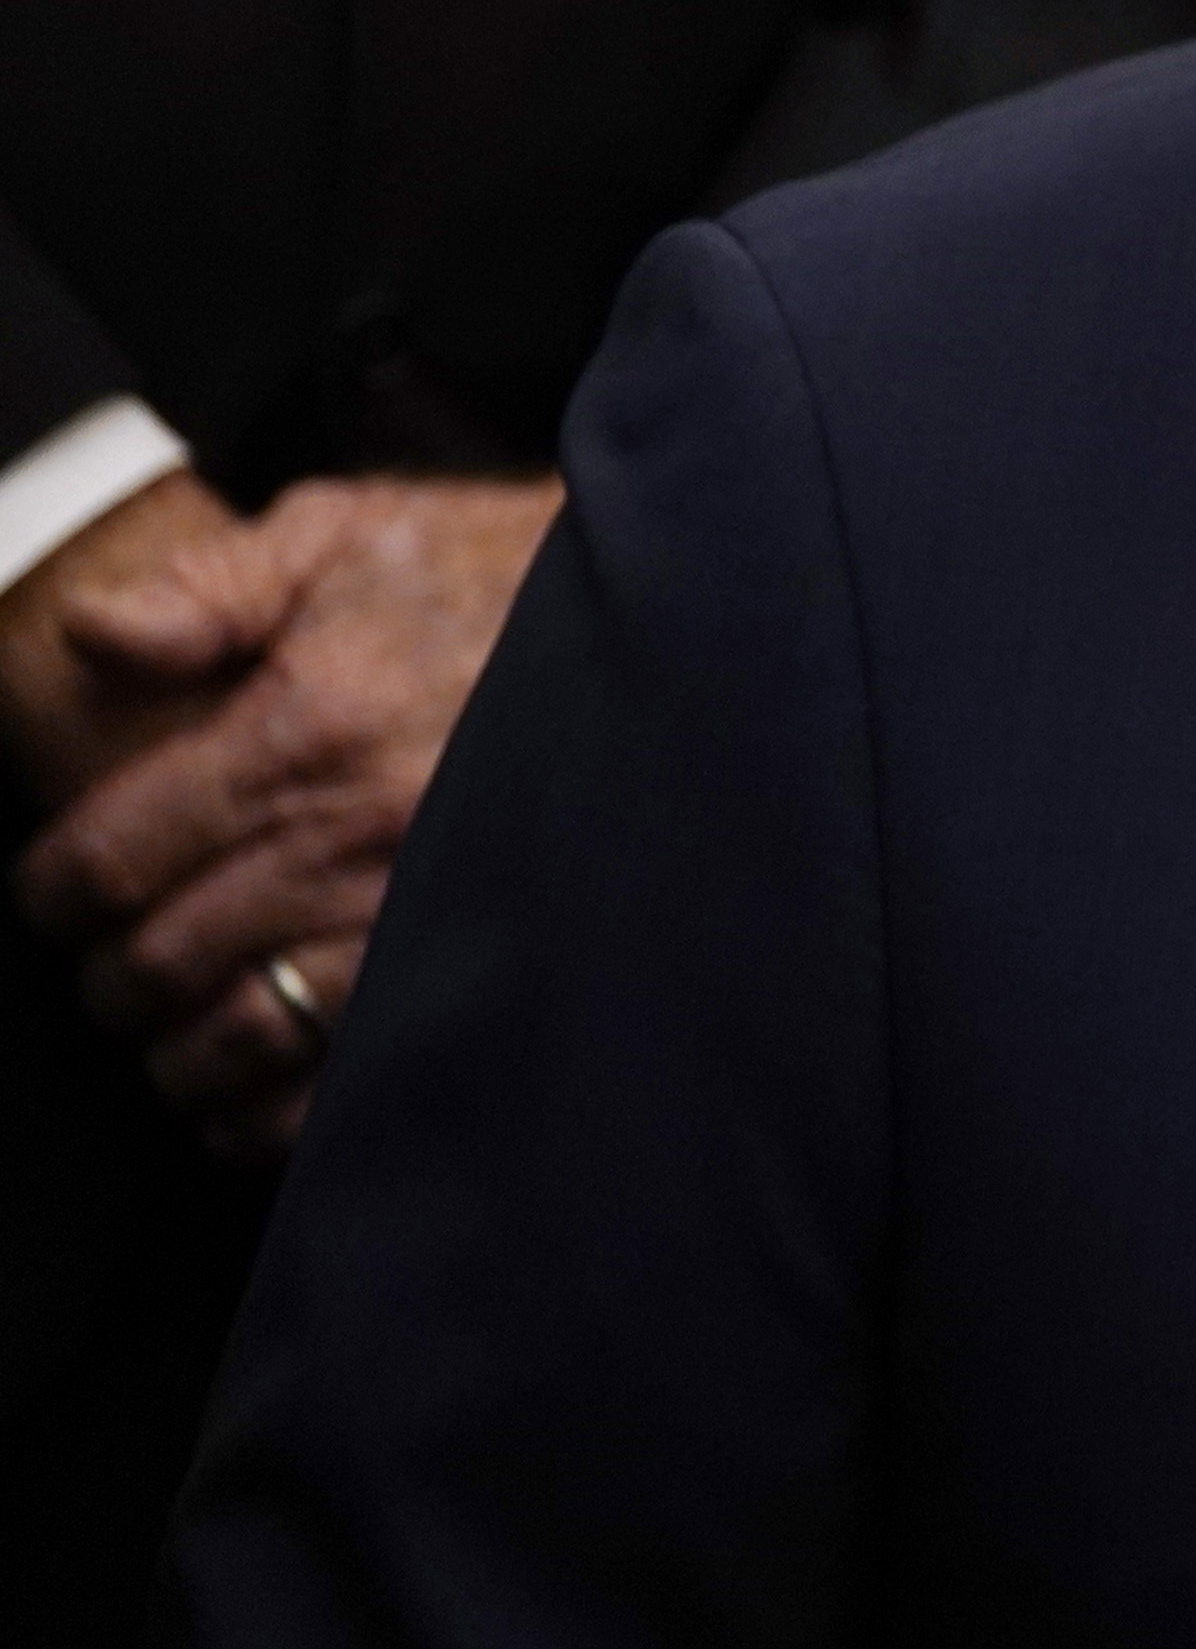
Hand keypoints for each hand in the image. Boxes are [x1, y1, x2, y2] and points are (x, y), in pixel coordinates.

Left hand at [10, 474, 560, 1151]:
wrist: (680, 629)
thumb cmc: (504, 577)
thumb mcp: (351, 531)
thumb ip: (207, 584)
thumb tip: (86, 638)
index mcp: (301, 732)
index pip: (110, 856)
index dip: (50, 895)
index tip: (51, 899)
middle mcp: (351, 841)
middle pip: (160, 962)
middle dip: (109, 980)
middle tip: (111, 970)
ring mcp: (417, 920)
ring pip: (240, 1037)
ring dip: (181, 1054)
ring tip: (174, 1036)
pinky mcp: (480, 971)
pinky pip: (346, 1085)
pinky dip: (273, 1116)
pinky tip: (249, 1100)